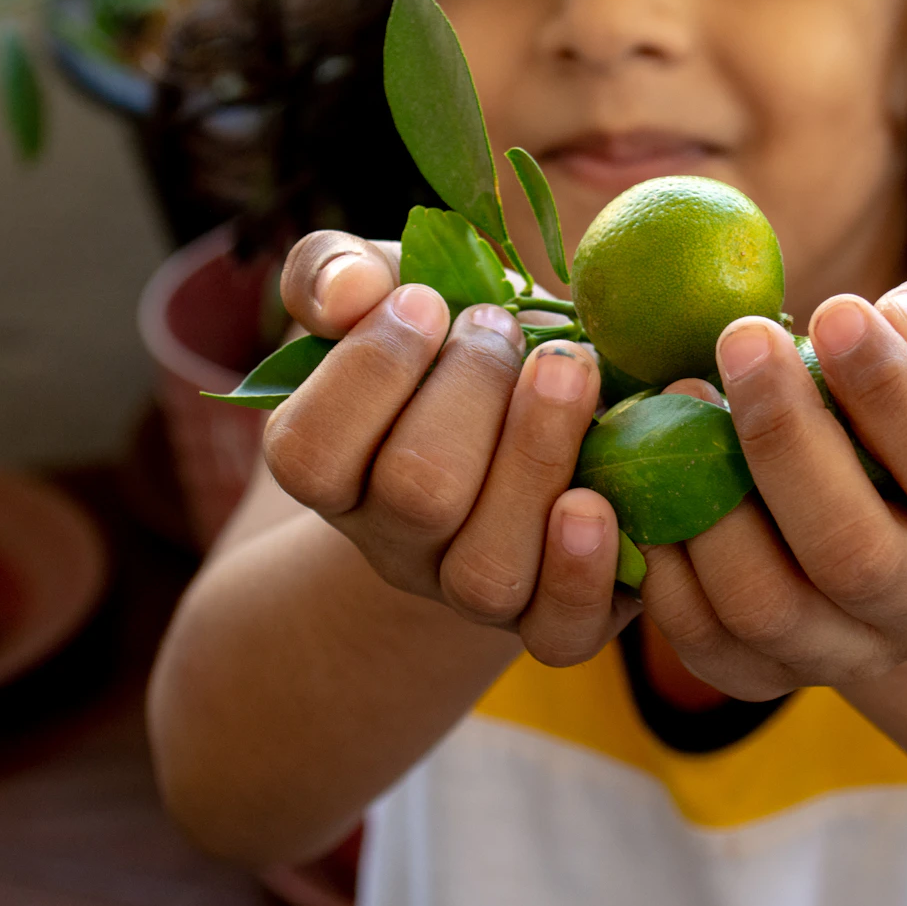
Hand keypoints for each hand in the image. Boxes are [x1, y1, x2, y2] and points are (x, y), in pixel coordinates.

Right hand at [261, 230, 640, 664]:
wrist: (541, 414)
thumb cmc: (454, 344)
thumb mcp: (391, 289)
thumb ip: (336, 272)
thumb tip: (346, 291)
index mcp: (337, 472)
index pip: (307, 453)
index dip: (368, 369)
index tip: (427, 298)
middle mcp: (397, 544)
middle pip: (415, 495)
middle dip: (470, 389)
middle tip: (506, 326)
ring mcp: (473, 590)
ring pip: (486, 570)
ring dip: (536, 455)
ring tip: (572, 370)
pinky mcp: (555, 617)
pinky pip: (559, 633)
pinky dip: (583, 570)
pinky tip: (598, 498)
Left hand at [640, 263, 906, 699]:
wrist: (880, 503)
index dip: (896, 397)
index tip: (833, 312)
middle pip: (856, 555)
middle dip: (786, 442)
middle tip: (739, 340)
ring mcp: (851, 654)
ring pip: (769, 609)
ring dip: (712, 505)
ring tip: (684, 397)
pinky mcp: (766, 675)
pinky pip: (704, 641)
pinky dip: (666, 565)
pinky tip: (651, 478)